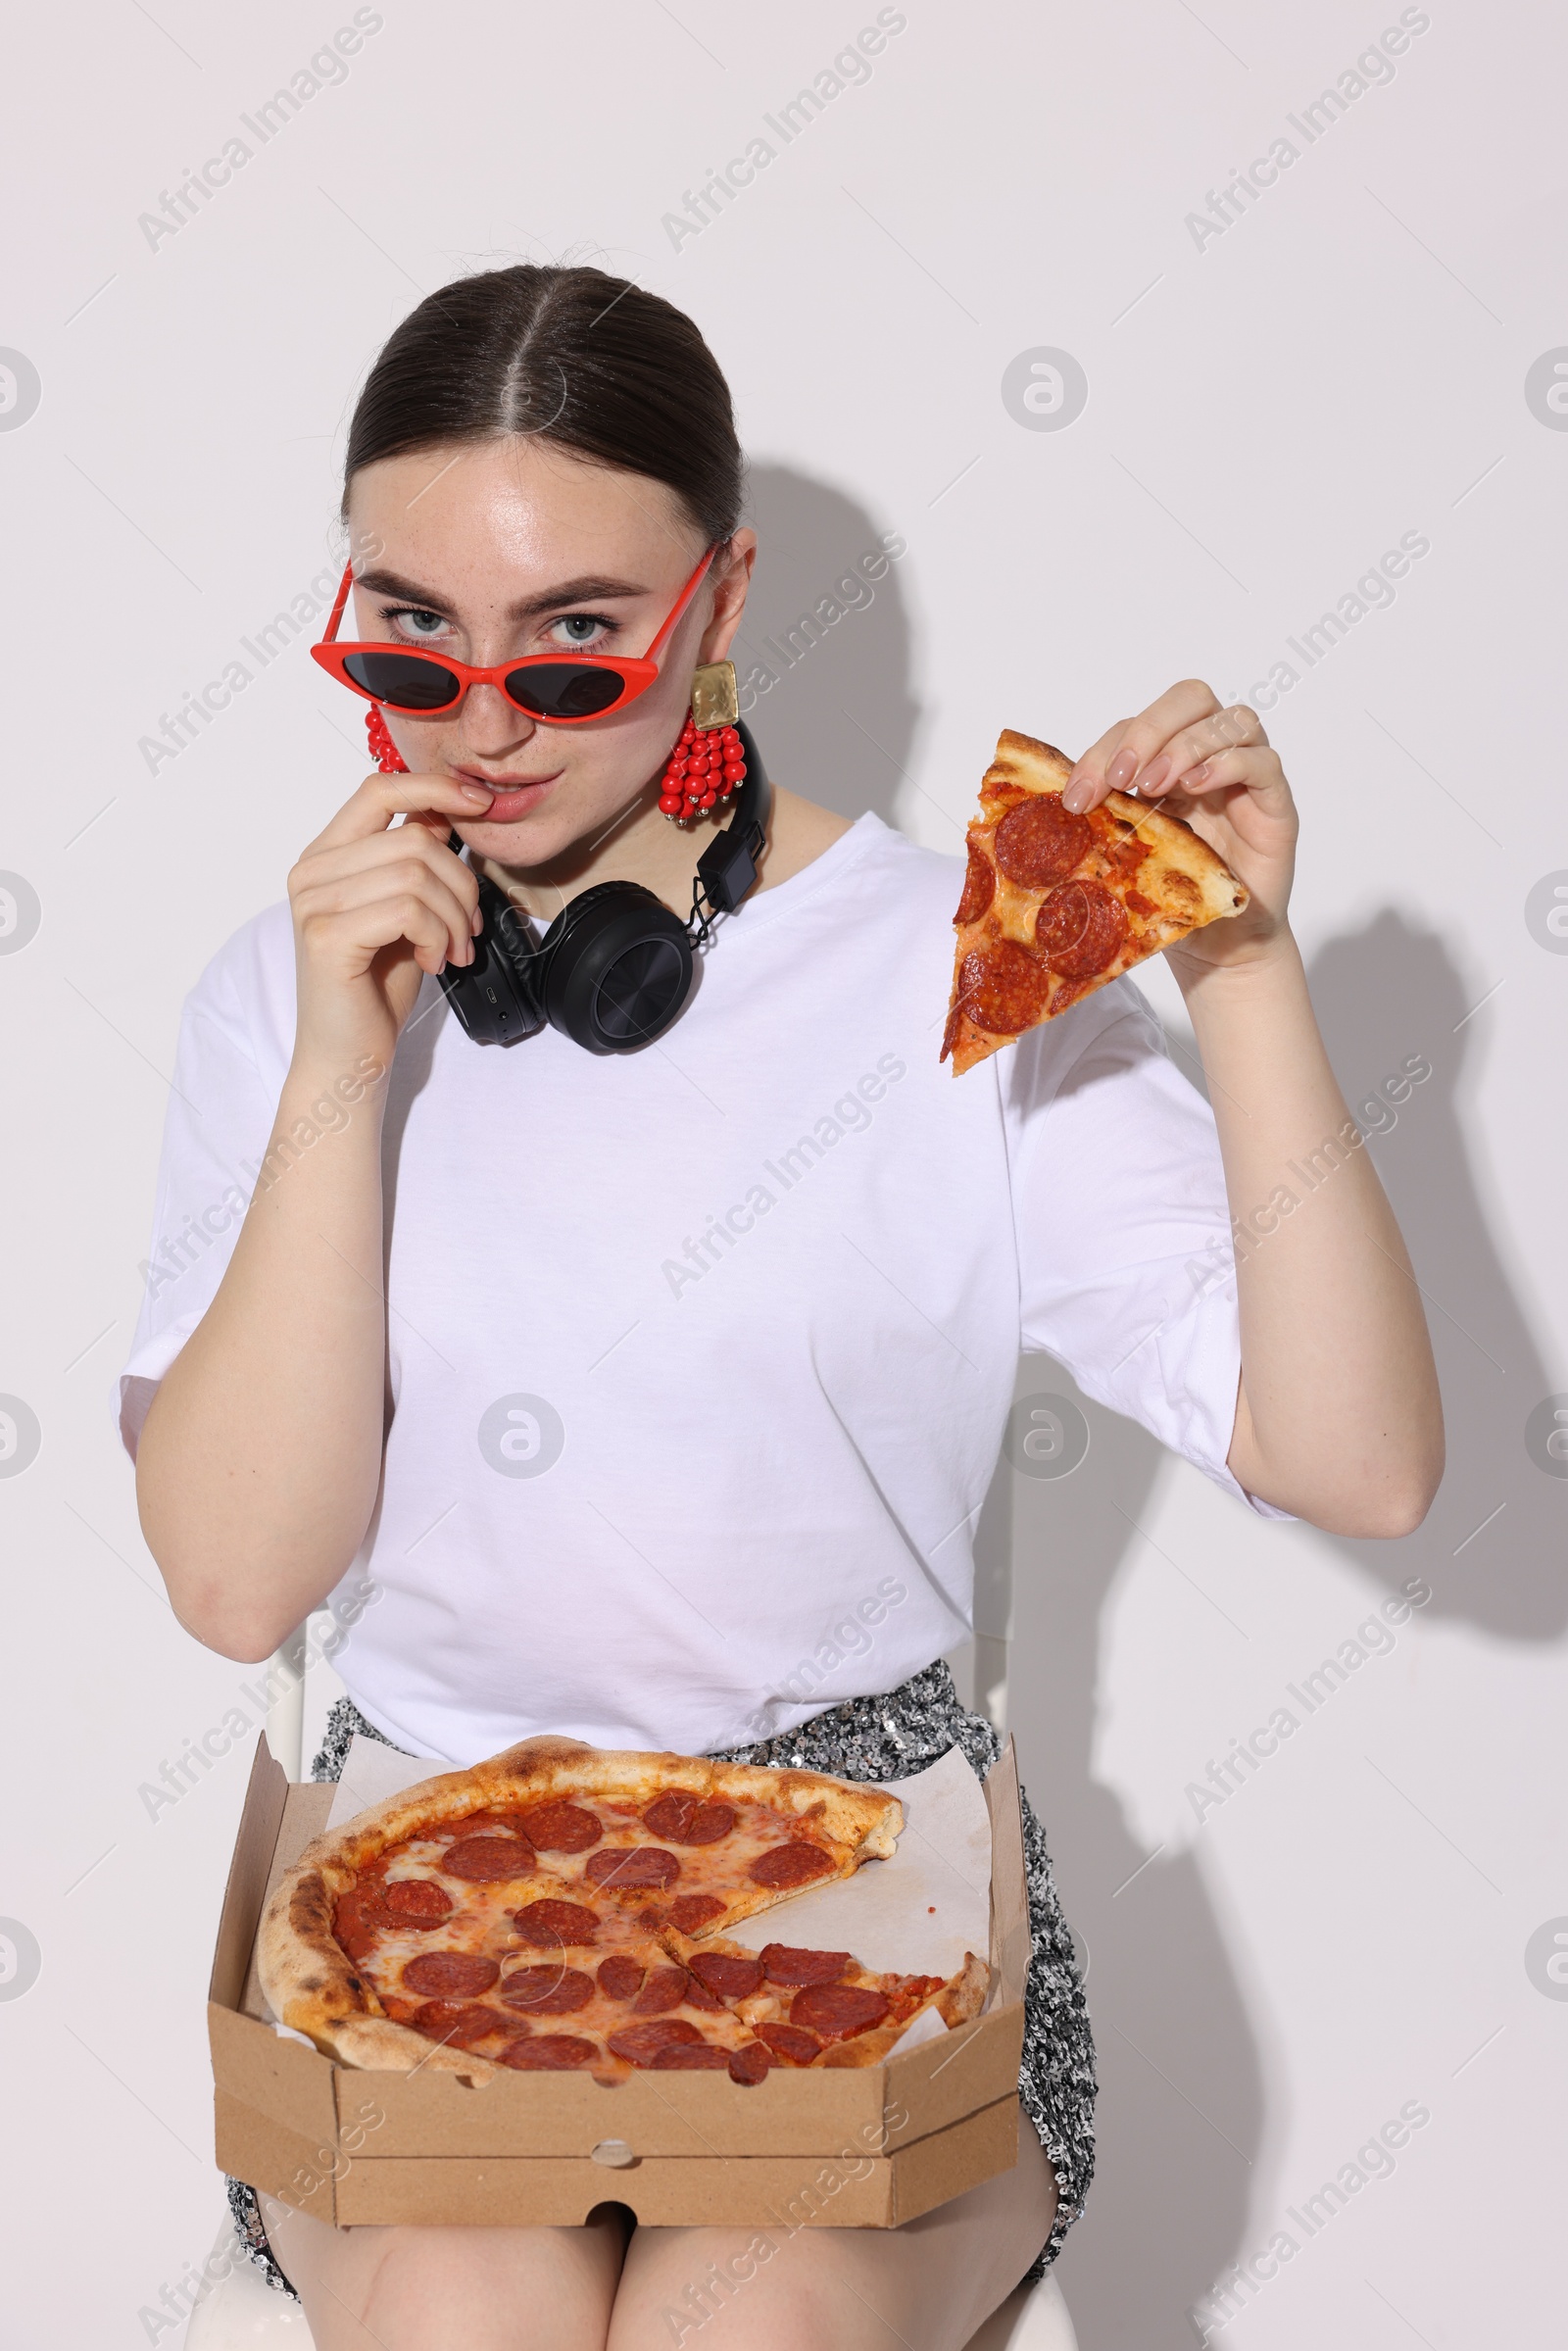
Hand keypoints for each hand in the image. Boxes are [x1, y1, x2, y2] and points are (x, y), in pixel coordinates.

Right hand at [287, 769, 492, 1074]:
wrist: (348, 1053)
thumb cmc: (376, 985)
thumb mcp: (404, 908)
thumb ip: (413, 860)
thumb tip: (448, 811)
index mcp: (326, 855)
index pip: (379, 788)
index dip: (434, 786)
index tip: (481, 803)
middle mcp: (311, 871)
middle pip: (413, 837)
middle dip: (460, 884)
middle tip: (468, 930)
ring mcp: (313, 902)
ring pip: (416, 873)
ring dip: (454, 916)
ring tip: (452, 949)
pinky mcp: (326, 935)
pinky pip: (408, 909)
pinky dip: (437, 936)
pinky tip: (433, 961)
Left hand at [1062, 680, 1296, 985]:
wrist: (1218, 944)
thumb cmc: (1174, 894)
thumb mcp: (1125, 852)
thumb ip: (1103, 819)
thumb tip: (1048, 810)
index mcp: (1167, 761)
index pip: (1136, 726)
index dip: (1103, 750)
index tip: (1078, 796)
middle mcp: (1208, 758)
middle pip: (1190, 698)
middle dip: (1148, 730)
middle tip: (1122, 776)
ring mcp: (1245, 777)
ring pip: (1230, 720)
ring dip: (1184, 745)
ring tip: (1155, 785)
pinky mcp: (1275, 802)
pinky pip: (1263, 761)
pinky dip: (1227, 763)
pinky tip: (1195, 787)